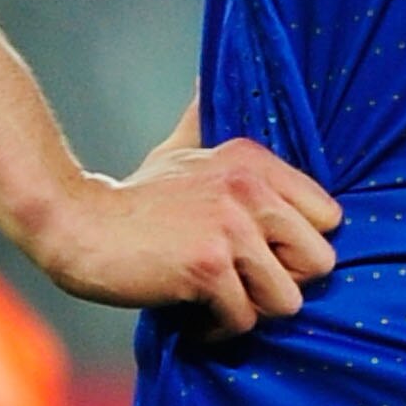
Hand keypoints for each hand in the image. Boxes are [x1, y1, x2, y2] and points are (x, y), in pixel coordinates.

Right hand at [25, 126, 339, 333]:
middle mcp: (250, 191)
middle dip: (283, 285)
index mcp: (255, 163)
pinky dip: (217, 330)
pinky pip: (243, 321)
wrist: (76, 225)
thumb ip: (204, 119)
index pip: (329, 218)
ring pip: (286, 301)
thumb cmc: (135, 197)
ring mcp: (230, 228)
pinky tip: (193, 314)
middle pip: (319, 263)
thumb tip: (209, 75)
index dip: (299, 247)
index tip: (263, 255)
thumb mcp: (181, 149)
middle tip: (245, 285)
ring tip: (218, 301)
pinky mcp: (208, 267)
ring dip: (251, 312)